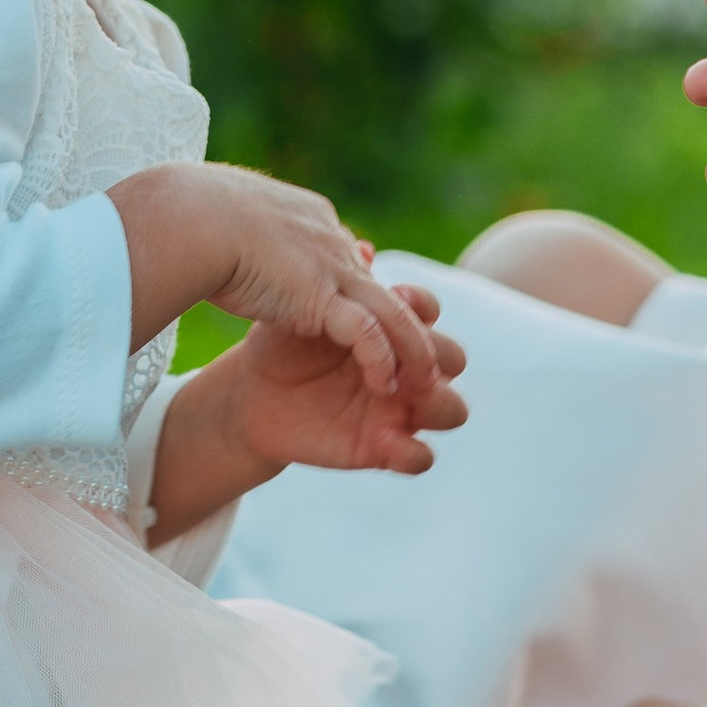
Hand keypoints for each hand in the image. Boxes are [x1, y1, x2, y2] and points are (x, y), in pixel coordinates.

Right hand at [111, 162, 442, 397]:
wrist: (191, 217)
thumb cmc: (191, 215)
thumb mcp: (225, 214)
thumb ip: (239, 225)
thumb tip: (214, 224)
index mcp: (308, 217)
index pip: (346, 255)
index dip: (357, 289)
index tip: (360, 316)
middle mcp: (331, 240)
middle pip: (383, 286)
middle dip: (404, 324)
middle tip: (416, 357)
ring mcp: (332, 267)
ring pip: (393, 313)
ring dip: (411, 351)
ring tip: (419, 383)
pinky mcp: (323, 296)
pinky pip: (370, 334)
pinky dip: (382, 360)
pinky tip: (384, 384)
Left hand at [224, 282, 468, 477]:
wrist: (252, 393)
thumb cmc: (281, 343)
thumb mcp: (301, 309)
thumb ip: (333, 285)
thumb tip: (364, 249)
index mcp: (390, 328)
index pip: (428, 312)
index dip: (421, 305)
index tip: (394, 295)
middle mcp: (405, 368)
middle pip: (454, 358)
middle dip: (438, 354)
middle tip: (403, 353)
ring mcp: (399, 409)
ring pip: (452, 408)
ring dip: (438, 403)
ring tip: (399, 394)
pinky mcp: (384, 448)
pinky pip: (420, 457)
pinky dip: (412, 451)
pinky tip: (383, 438)